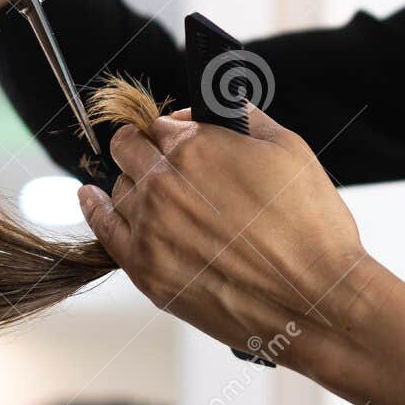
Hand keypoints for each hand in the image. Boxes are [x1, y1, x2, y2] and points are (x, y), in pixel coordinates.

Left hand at [77, 106, 404, 404]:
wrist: (314, 301)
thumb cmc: (310, 228)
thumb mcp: (289, 149)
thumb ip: (245, 117)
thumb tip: (222, 104)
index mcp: (196, 146)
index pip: (164, 121)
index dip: (177, 125)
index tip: (183, 133)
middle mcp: (163, 183)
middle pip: (130, 148)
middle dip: (143, 144)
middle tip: (155, 151)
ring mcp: (150, 229)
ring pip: (118, 187)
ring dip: (131, 180)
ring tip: (147, 186)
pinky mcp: (146, 271)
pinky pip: (104, 228)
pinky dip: (94, 206)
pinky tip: (91, 195)